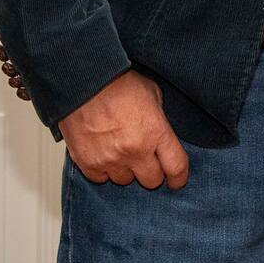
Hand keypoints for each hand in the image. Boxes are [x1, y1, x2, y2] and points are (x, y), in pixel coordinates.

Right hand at [59, 70, 189, 189]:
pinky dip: (104, 169)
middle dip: (152, 171)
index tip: (177, 179)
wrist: (84, 82)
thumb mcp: (152, 94)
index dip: (179, 177)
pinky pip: (101, 179)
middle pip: (152, 181)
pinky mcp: (89, 163)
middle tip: (146, 158)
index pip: (176, 168)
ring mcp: (111, 159)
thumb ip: (160, 120)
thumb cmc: (117, 83)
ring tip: (120, 148)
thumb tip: (162, 137)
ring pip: (125, 181)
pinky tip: (104, 151)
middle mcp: (135, 150)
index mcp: (156, 132)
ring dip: (126, 169)